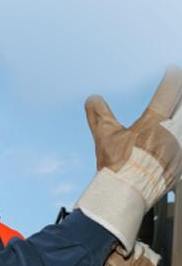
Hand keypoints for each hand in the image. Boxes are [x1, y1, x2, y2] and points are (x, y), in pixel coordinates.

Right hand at [76, 69, 181, 251]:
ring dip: (180, 115)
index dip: (173, 77)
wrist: (126, 195)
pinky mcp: (181, 164)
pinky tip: (176, 134)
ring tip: (176, 112)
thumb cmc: (116, 166)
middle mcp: (173, 134)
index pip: (170, 91)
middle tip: (178, 87)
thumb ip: (99, 114)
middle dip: (180, 94)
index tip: (173, 70)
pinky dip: (180, 134)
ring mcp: (180, 150)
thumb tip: (93, 98)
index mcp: (154, 123)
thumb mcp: (104, 137)